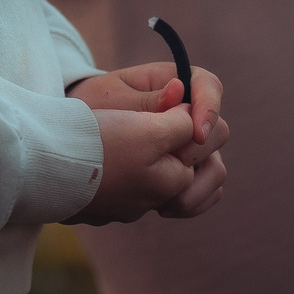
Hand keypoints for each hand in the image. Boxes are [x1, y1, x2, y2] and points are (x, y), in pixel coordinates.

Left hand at [65, 63, 229, 224]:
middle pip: (219, 131)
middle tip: (172, 167)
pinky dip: (193, 202)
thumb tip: (179, 89)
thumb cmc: (90, 109)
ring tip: (166, 200)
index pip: (208, 86)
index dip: (209, 107)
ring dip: (198, 186)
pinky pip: (204, 191)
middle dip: (199, 153)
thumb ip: (145, 100)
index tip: (195, 133)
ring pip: (215, 167)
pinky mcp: (183, 174)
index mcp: (173, 83)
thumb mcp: (110, 99)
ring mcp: (188, 147)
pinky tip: (164, 210)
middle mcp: (187, 116)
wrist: (74, 140)